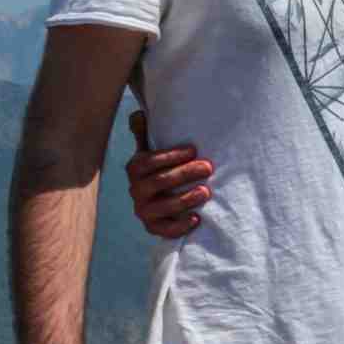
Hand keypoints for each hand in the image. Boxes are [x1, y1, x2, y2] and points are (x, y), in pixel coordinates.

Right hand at [127, 107, 212, 237]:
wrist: (156, 200)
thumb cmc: (159, 169)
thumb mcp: (150, 150)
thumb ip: (144, 133)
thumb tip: (138, 113)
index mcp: (135, 168)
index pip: (150, 161)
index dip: (171, 156)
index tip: (193, 150)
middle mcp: (136, 190)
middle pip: (159, 182)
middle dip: (184, 174)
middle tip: (208, 167)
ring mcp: (143, 210)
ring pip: (162, 206)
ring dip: (185, 199)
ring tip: (206, 192)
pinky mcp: (153, 227)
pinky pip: (165, 230)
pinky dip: (180, 226)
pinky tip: (196, 219)